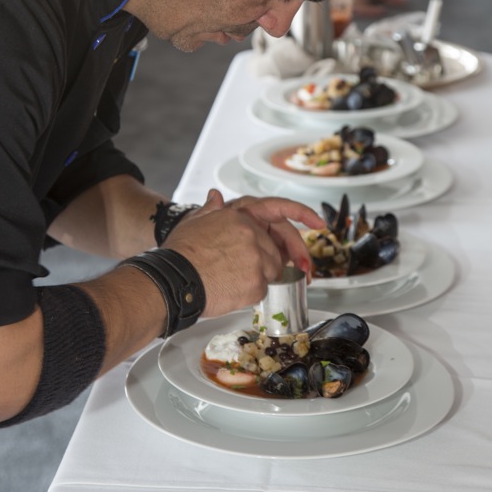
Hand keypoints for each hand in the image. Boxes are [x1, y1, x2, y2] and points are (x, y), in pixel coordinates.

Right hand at [164, 189, 321, 318]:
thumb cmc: (180, 253)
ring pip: (272, 271)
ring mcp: (257, 259)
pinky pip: (264, 290)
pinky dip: (252, 293)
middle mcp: (253, 235)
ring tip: (235, 281)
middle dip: (278, 261)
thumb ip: (212, 209)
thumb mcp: (195, 222)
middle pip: (276, 250)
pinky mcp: (257, 282)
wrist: (172, 281)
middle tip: (283, 273)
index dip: (303, 215)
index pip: (279, 212)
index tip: (319, 223)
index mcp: (241, 216)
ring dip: (260, 278)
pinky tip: (232, 291)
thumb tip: (216, 197)